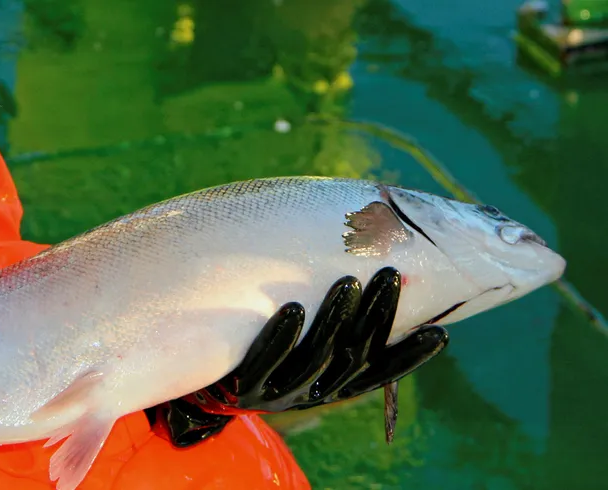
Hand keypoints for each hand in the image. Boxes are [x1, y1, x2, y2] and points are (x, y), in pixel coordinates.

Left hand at [144, 267, 448, 446]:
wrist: (214, 375)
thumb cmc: (276, 342)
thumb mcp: (313, 332)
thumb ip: (345, 309)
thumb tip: (384, 250)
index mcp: (336, 383)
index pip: (380, 370)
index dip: (411, 358)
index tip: (440, 334)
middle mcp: (312, 389)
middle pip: (351, 356)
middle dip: (374, 315)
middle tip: (390, 274)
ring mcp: (277, 389)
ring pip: (313, 359)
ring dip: (333, 321)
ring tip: (347, 281)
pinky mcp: (242, 384)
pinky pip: (263, 361)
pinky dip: (280, 336)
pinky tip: (292, 307)